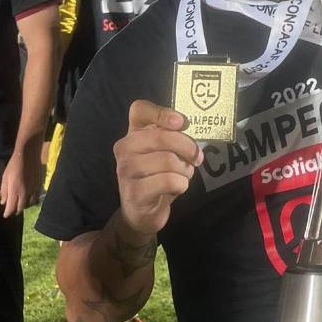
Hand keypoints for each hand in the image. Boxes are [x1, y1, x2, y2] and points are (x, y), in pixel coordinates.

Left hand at [0, 143, 42, 217]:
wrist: (28, 155)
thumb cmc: (14, 165)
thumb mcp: (5, 178)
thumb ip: (4, 191)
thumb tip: (4, 202)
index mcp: (14, 190)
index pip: (11, 207)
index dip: (8, 213)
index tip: (5, 215)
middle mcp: (25, 192)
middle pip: (21, 207)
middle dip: (16, 210)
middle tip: (13, 211)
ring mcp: (33, 189)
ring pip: (30, 203)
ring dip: (25, 206)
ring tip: (21, 204)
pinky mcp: (39, 185)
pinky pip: (36, 197)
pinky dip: (32, 200)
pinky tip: (29, 197)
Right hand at [113, 100, 202, 236]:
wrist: (142, 212)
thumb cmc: (156, 176)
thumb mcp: (163, 152)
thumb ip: (171, 135)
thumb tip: (185, 124)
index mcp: (133, 133)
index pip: (139, 109)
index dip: (162, 112)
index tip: (181, 123)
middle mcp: (124, 148)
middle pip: (161, 136)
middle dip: (187, 147)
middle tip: (197, 158)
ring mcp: (126, 170)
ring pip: (168, 160)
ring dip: (185, 170)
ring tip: (183, 175)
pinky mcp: (134, 192)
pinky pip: (169, 181)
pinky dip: (181, 184)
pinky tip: (176, 188)